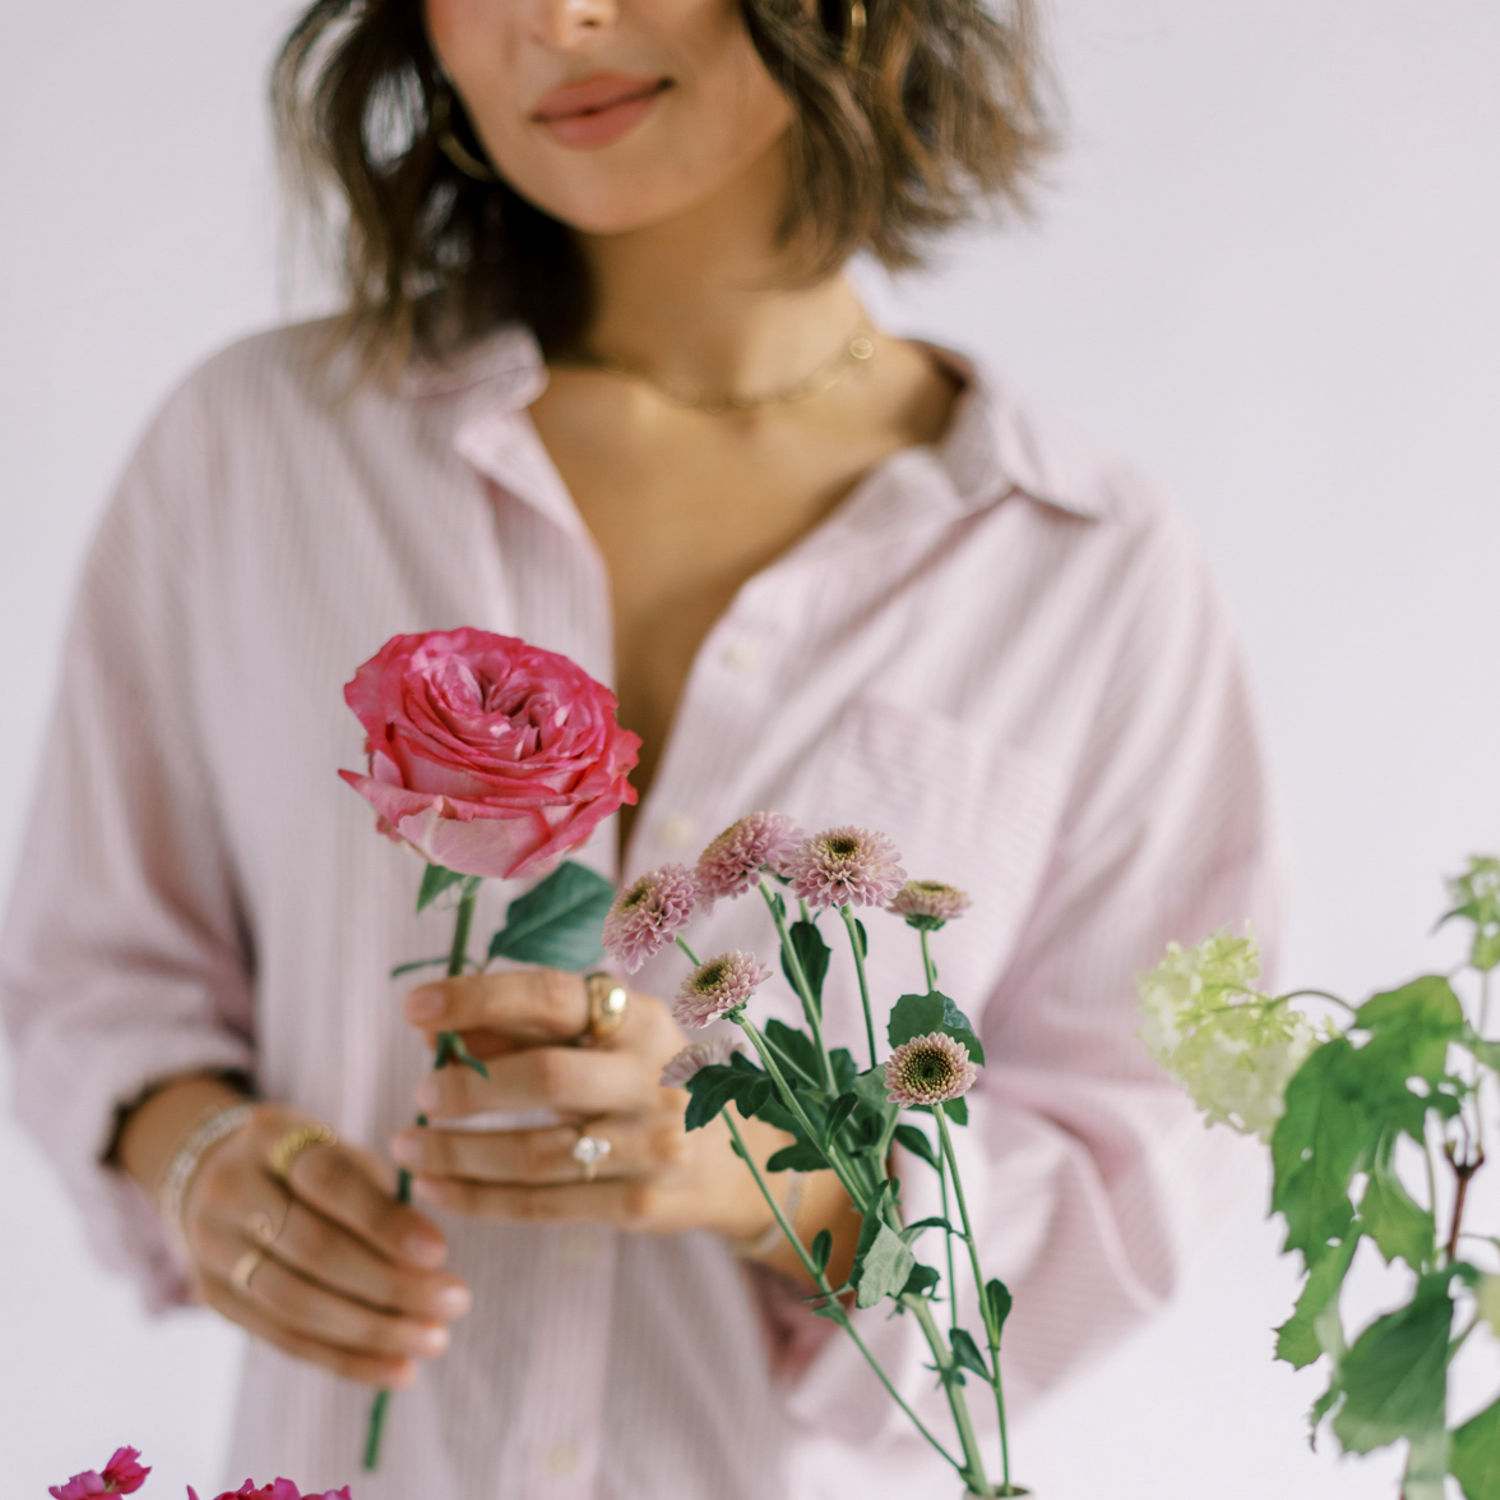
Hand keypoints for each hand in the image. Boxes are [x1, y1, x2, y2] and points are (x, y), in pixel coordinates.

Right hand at [181, 1102, 472, 1387]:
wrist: (213, 1176)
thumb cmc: (307, 1163)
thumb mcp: (339, 1151)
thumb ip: (378, 1195)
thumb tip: (431, 1261)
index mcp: (270, 1136)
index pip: (327, 1179)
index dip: (383, 1219)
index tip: (441, 1251)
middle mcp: (230, 1190)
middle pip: (312, 1249)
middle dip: (390, 1283)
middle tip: (455, 1301)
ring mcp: (212, 1248)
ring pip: (296, 1303)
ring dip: (373, 1330)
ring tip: (435, 1339)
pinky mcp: (214, 1297)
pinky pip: (284, 1339)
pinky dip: (346, 1360)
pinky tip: (397, 1370)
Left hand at [392, 969, 791, 1241]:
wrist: (738, 1162)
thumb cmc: (647, 1084)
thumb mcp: (602, 1042)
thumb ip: (522, 1030)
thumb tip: (433, 1027)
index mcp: (641, 1019)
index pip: (553, 996)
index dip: (478, 998)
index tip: (415, 1008)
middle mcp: (653, 1077)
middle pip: (547, 1077)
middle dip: (470, 1087)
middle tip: (421, 1093)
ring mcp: (652, 1145)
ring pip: (536, 1153)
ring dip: (458, 1151)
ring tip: (407, 1144)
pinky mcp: (639, 1205)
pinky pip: (541, 1204)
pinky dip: (476, 1198)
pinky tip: (434, 1187)